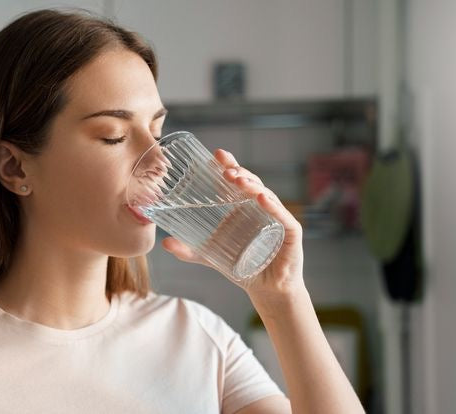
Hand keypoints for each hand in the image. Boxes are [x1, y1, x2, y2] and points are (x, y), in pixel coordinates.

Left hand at [161, 148, 305, 305]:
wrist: (267, 289)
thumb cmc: (242, 266)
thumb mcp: (210, 256)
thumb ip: (188, 250)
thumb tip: (165, 242)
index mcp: (244, 207)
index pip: (238, 180)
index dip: (229, 166)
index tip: (216, 155)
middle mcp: (261, 208)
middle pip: (252, 183)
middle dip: (239, 173)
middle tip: (224, 170)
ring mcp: (277, 218)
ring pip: (266, 195)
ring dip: (253, 186)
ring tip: (238, 180)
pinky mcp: (290, 233)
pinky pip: (283, 216)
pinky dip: (273, 206)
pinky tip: (262, 198)